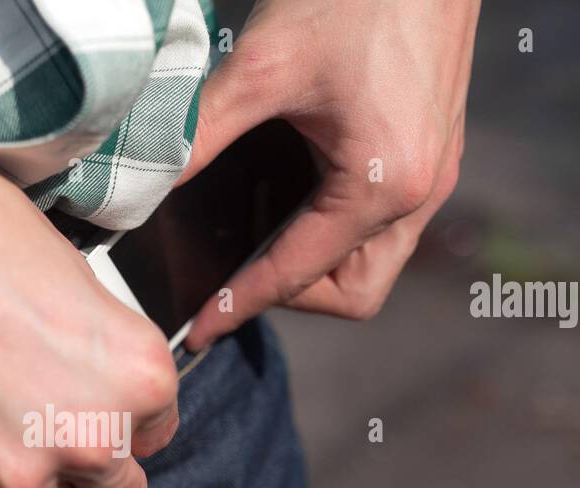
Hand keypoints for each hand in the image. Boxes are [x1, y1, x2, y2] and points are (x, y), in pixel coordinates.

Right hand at [0, 0, 178, 487]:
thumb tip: (89, 374)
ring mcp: (16, 476)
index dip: (129, 417)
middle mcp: (90, 438)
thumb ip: (95, 347)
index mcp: (137, 376)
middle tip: (52, 428)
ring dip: (34, 481)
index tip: (96, 402)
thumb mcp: (65, 274)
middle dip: (93, 467)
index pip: (161, 429)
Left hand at [180, 0, 479, 349]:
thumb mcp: (262, 68)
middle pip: (355, 293)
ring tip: (258, 230)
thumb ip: (199, 137)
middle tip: (236, 270)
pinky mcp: (434, 147)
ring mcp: (434, 170)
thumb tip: (145, 184)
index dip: (240, 304)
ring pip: (375, 262)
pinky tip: (290, 187)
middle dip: (292, 294)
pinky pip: (386, 220)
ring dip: (316, 262)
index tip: (199, 328)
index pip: (298, 274)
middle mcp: (421, 190)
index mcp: (383, 183)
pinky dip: (335, 225)